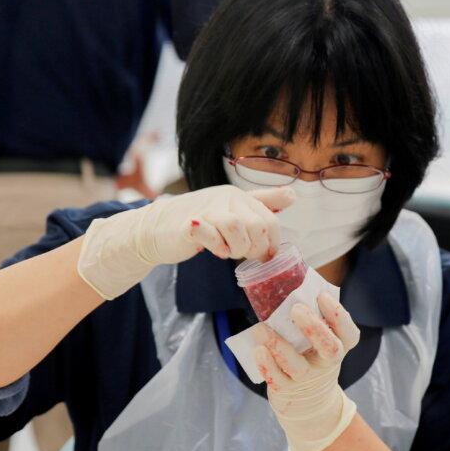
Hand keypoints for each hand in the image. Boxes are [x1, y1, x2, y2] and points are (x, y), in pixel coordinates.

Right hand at [77, 184, 294, 299]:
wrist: (157, 228)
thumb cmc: (199, 222)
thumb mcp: (233, 210)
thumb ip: (262, 203)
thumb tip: (292, 195)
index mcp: (239, 196)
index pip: (270, 221)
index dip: (270, 244)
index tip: (260, 255)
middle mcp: (226, 197)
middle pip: (258, 227)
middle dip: (252, 249)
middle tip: (238, 253)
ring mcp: (207, 208)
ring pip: (237, 229)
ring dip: (234, 249)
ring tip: (224, 250)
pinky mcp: (190, 223)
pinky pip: (213, 236)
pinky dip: (215, 247)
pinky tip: (210, 248)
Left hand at [253, 291, 361, 450]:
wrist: (308, 403)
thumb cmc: (311, 358)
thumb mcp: (319, 342)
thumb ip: (312, 319)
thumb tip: (292, 285)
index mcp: (339, 348)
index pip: (349, 334)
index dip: (337, 315)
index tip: (322, 296)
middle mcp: (327, 365)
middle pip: (330, 349)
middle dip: (314, 329)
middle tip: (296, 308)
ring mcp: (307, 380)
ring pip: (297, 365)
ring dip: (279, 345)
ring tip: (261, 328)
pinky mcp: (286, 391)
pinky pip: (276, 378)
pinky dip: (266, 364)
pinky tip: (258, 349)